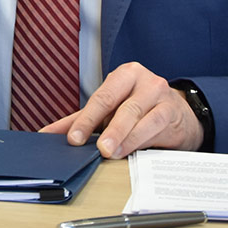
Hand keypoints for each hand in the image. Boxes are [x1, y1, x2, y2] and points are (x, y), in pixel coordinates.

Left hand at [41, 61, 202, 158]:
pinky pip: (156, 128)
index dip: (86, 119)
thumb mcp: (110, 109)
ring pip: (141, 118)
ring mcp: (162, 97)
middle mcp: (144, 81)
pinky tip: (130, 151)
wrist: (179, 113)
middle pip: (123, 107)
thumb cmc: (138, 108)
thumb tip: (48, 133)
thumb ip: (80, 119)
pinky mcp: (173, 113)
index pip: (102, 97)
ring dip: (125, 138)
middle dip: (109, 130)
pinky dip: (141, 141)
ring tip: (112, 153)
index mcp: (124, 75)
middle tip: (99, 149)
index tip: (73, 139)